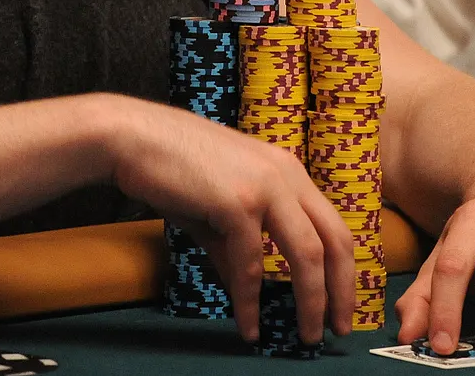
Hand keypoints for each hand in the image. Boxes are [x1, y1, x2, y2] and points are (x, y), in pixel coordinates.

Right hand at [108, 98, 356, 344]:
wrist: (131, 137)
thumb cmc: (170, 168)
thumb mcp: (215, 211)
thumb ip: (236, 249)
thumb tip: (246, 290)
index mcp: (286, 171)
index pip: (332, 225)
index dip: (342, 269)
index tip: (341, 304)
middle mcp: (285, 174)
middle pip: (334, 240)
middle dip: (341, 291)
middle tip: (339, 329)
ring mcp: (265, 185)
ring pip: (306, 255)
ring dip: (310, 302)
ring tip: (305, 336)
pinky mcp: (237, 201)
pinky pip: (251, 263)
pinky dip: (251, 301)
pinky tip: (247, 325)